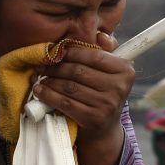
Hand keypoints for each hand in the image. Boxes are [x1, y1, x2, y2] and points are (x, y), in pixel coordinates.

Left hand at [32, 32, 131, 164]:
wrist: (104, 129)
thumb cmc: (104, 93)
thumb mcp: (111, 72)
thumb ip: (106, 51)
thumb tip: (100, 34)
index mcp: (125, 71)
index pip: (94, 55)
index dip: (71, 52)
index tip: (56, 51)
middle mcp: (119, 87)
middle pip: (78, 71)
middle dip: (56, 66)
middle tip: (41, 65)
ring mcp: (107, 104)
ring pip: (69, 86)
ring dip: (49, 81)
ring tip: (38, 76)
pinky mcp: (93, 118)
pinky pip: (65, 102)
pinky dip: (48, 95)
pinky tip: (39, 90)